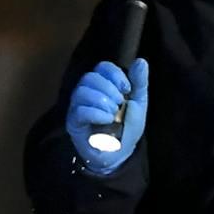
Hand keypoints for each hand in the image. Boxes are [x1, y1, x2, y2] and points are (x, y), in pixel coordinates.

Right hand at [67, 58, 148, 173]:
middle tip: (120, 103)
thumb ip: (139, 82)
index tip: (127, 89)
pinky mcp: (73, 122)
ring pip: (82, 91)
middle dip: (109, 89)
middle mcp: (87, 92)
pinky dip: (96, 113)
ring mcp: (77, 106)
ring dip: (102, 101)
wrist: (121, 152)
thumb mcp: (139, 103)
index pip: (102, 67)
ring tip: (114, 114)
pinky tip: (108, 120)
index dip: (114, 74)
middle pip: (90, 77)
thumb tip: (141, 61)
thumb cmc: (128, 126)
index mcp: (103, 85)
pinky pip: (79, 110)